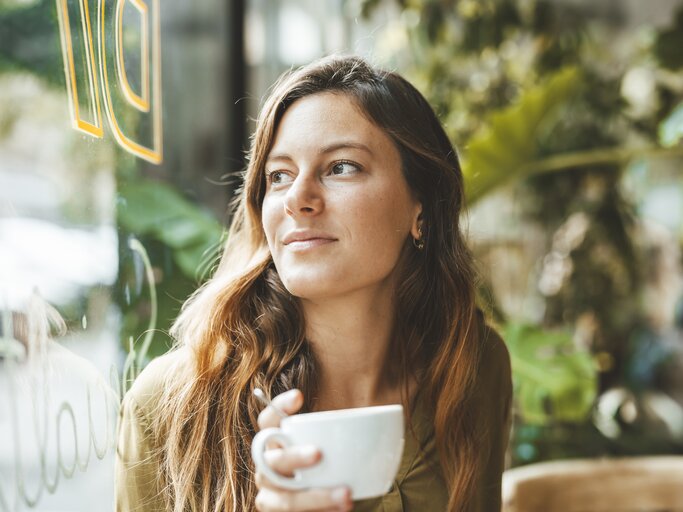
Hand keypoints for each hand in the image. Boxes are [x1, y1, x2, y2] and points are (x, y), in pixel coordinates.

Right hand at [254, 389, 352, 511]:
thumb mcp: (330, 446)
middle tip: (319, 453)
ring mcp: (271, 494)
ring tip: (346, 494)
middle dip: (294, 456)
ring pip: (286, 498)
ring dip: (314, 497)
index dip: (278, 406)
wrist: (316, 503)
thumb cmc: (325, 466)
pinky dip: (319, 511)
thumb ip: (342, 435)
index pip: (267, 420)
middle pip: (272, 459)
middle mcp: (268, 467)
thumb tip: (388, 424)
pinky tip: (341, 508)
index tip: (299, 396)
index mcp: (276, 442)